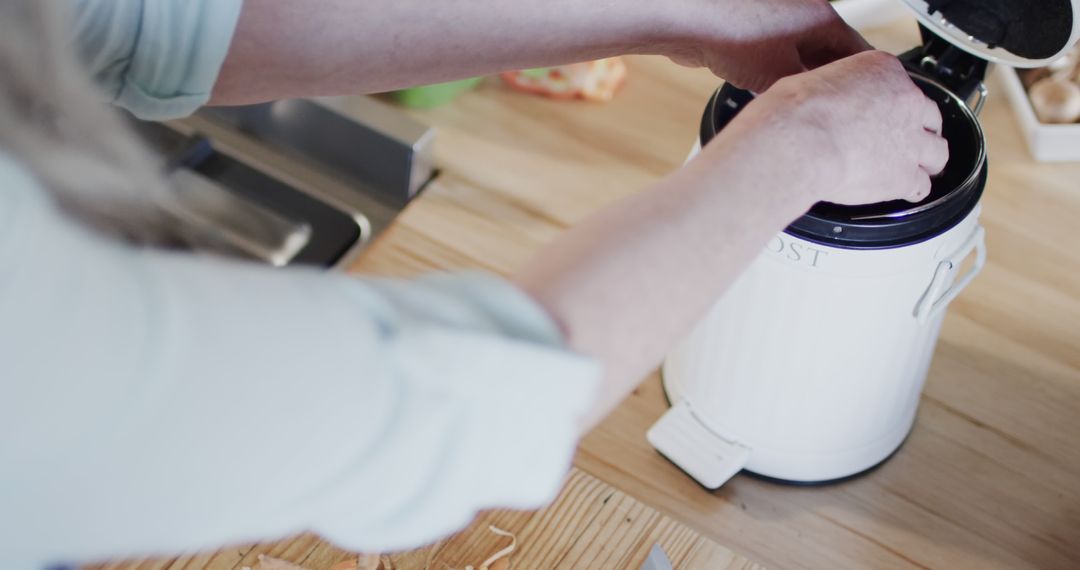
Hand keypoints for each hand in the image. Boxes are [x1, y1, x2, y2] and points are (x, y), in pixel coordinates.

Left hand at [667, 0, 870, 91]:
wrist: (691, 22)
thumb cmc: (735, 37)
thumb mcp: (781, 75)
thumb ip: (807, 90)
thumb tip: (816, 104)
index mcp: (822, 17)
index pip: (857, 50)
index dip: (861, 79)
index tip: (863, 101)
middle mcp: (804, 13)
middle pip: (829, 53)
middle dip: (828, 81)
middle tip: (830, 110)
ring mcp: (778, 19)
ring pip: (801, 55)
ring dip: (801, 79)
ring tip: (797, 104)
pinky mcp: (754, 30)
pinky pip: (777, 55)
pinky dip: (778, 73)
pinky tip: (769, 92)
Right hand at [706, 50, 947, 204]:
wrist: (800, 139)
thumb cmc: (796, 111)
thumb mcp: (813, 81)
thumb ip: (832, 91)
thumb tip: (821, 103)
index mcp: (882, 71)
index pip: (900, 83)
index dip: (892, 101)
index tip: (882, 110)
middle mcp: (905, 102)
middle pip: (929, 116)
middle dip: (919, 129)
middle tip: (907, 138)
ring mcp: (910, 140)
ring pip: (937, 152)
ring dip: (927, 160)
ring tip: (918, 168)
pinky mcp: (904, 175)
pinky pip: (920, 186)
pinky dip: (913, 190)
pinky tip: (904, 192)